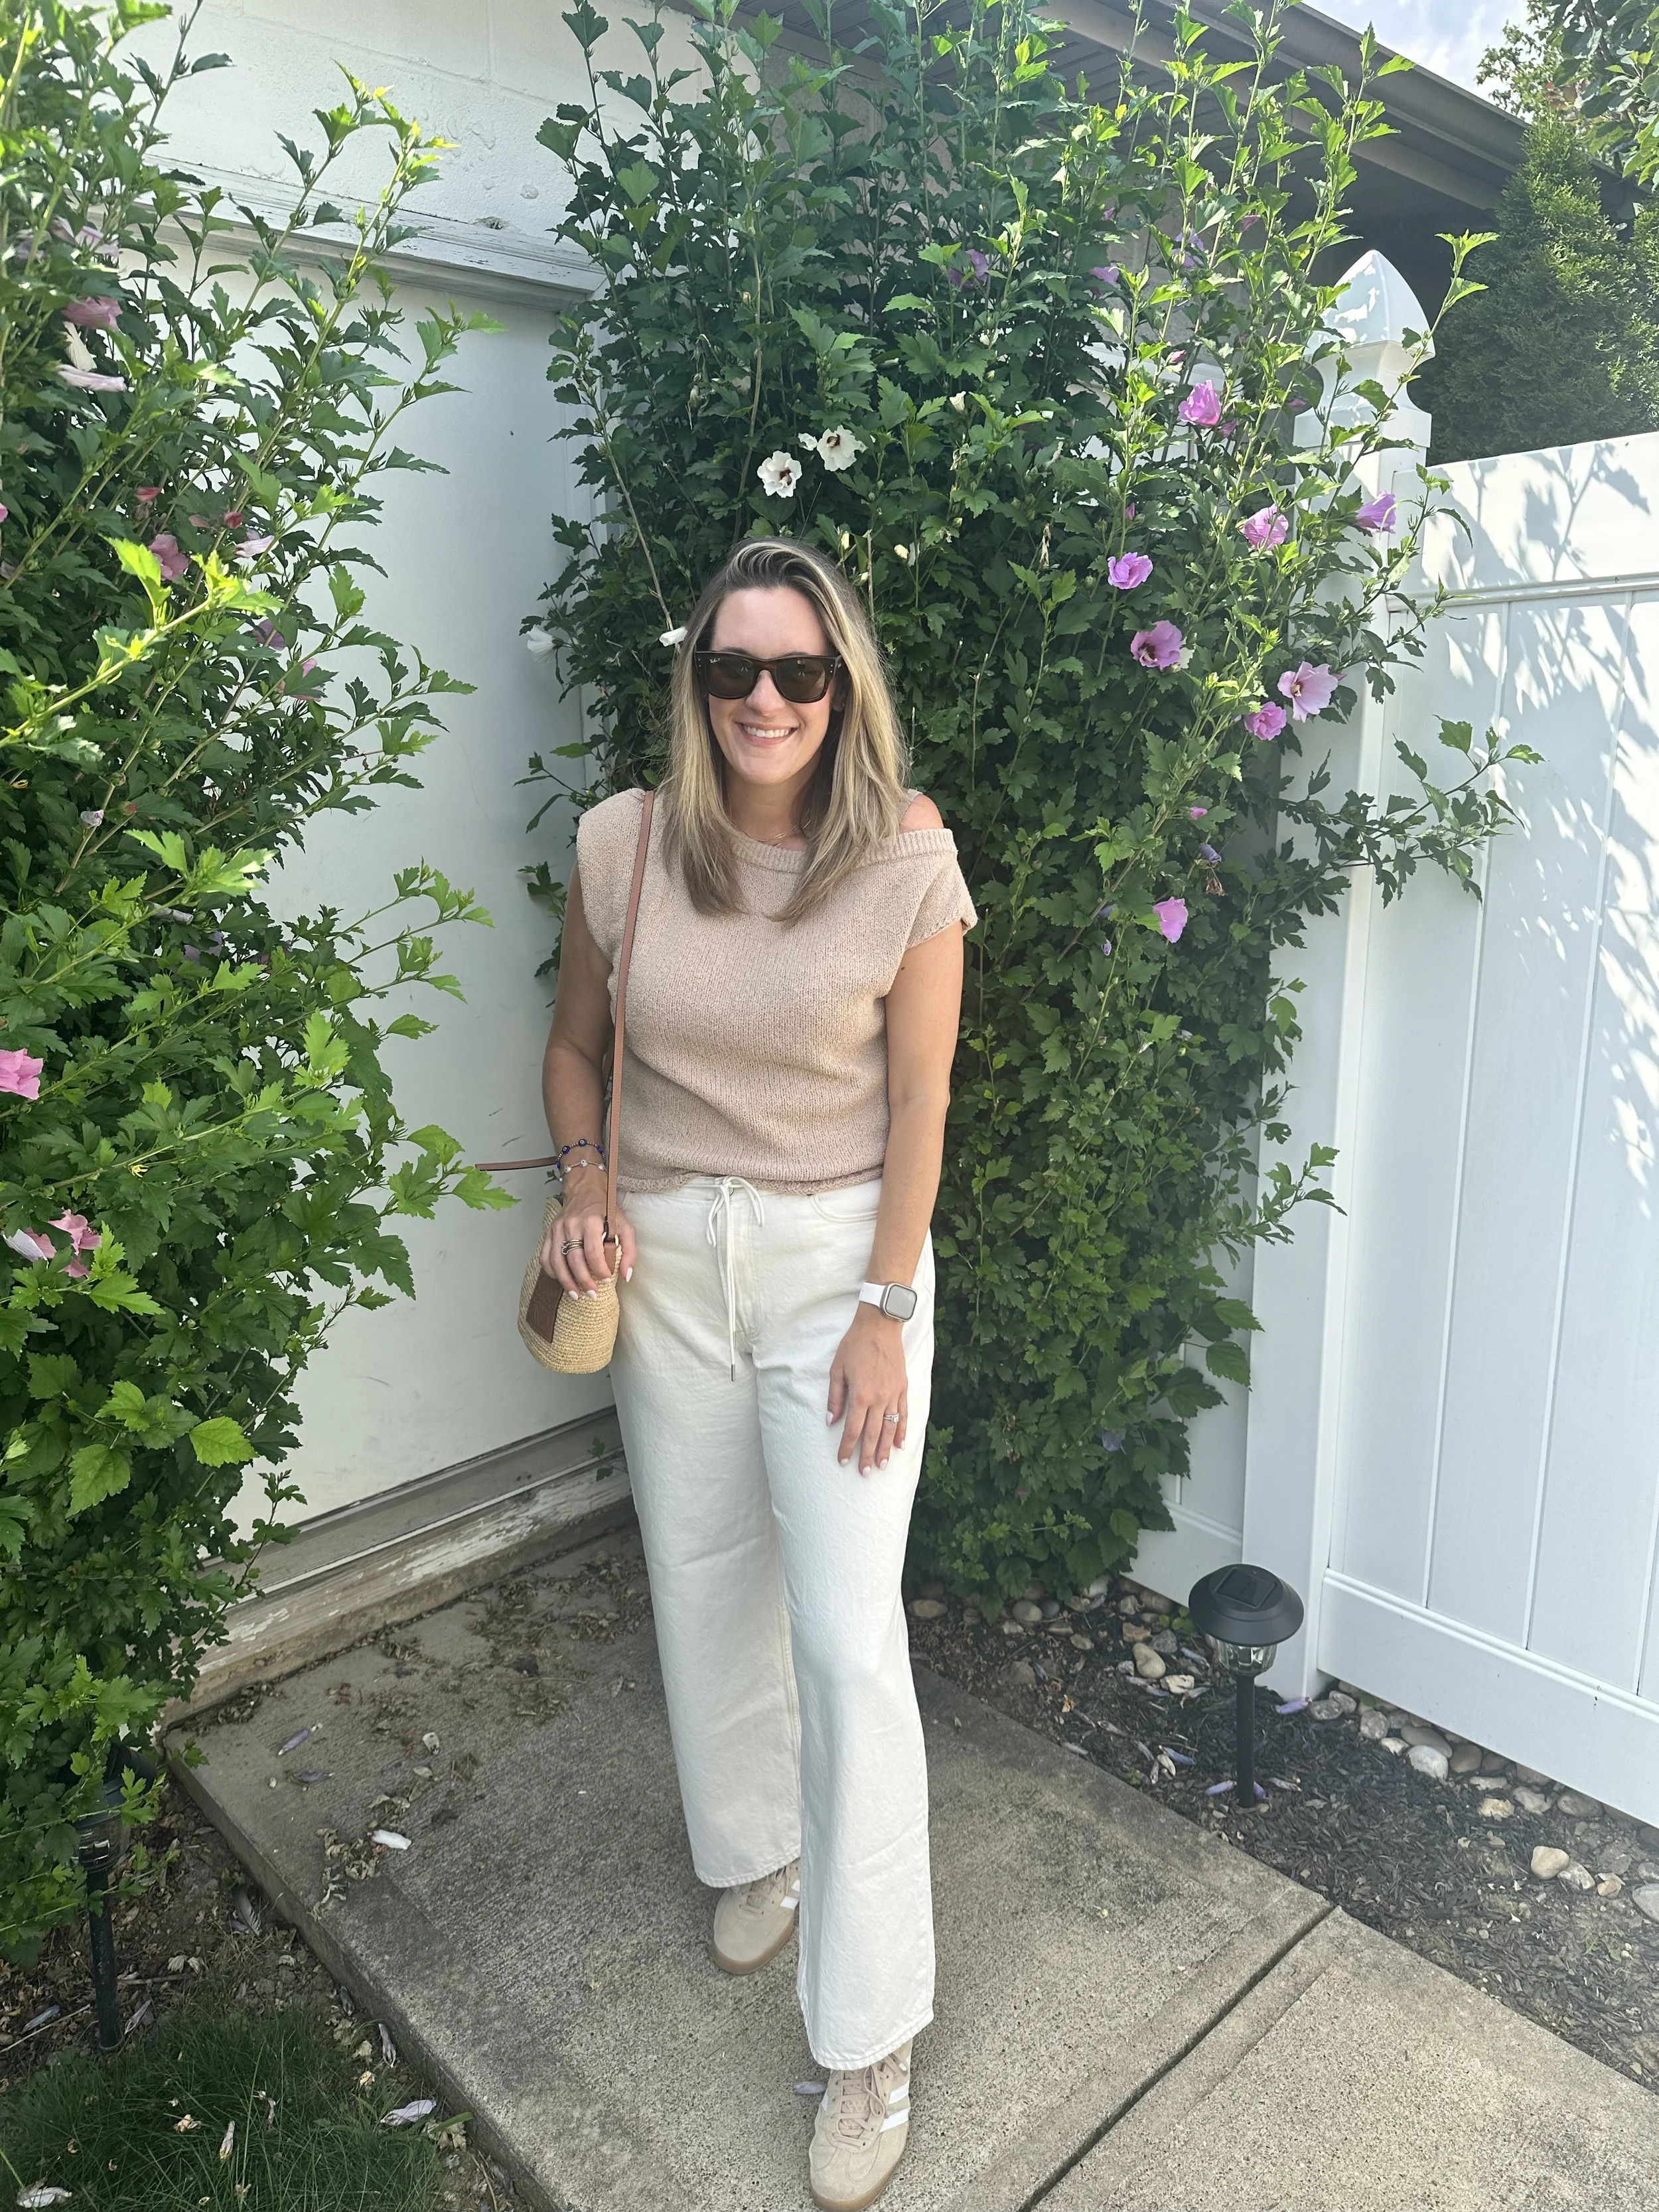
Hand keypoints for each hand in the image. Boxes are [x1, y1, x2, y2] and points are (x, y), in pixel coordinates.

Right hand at [540, 1164, 634, 1297]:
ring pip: (556, 1260)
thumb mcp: (624, 1225)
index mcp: (591, 1222)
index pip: (593, 1252)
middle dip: (583, 1280)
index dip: (599, 1270)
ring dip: (566, 1281)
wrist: (585, 1191)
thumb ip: (629, 1251)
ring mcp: (557, 1229)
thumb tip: (625, 1276)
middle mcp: (571, 1225)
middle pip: (574, 1259)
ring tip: (576, 1294)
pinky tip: (562, 1280)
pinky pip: (545, 1257)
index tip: (606, 1280)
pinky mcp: (548, 1233)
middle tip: (592, 1294)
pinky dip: (551, 1272)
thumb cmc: (606, 1210)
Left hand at [827, 1304, 907, 1473]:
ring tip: (883, 1466)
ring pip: (890, 1428)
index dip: (847, 1447)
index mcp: (860, 1394)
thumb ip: (835, 1397)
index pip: (852, 1429)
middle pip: (873, 1434)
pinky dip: (903, 1431)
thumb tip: (831, 1421)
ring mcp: (893, 1394)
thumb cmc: (855, 1345)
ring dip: (886, 1449)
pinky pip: (904, 1414)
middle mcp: (879, 1398)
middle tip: (865, 1472)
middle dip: (868, 1455)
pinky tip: (901, 1445)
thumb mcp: (837, 1369)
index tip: (843, 1461)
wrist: (880, 1325)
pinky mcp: (903, 1388)